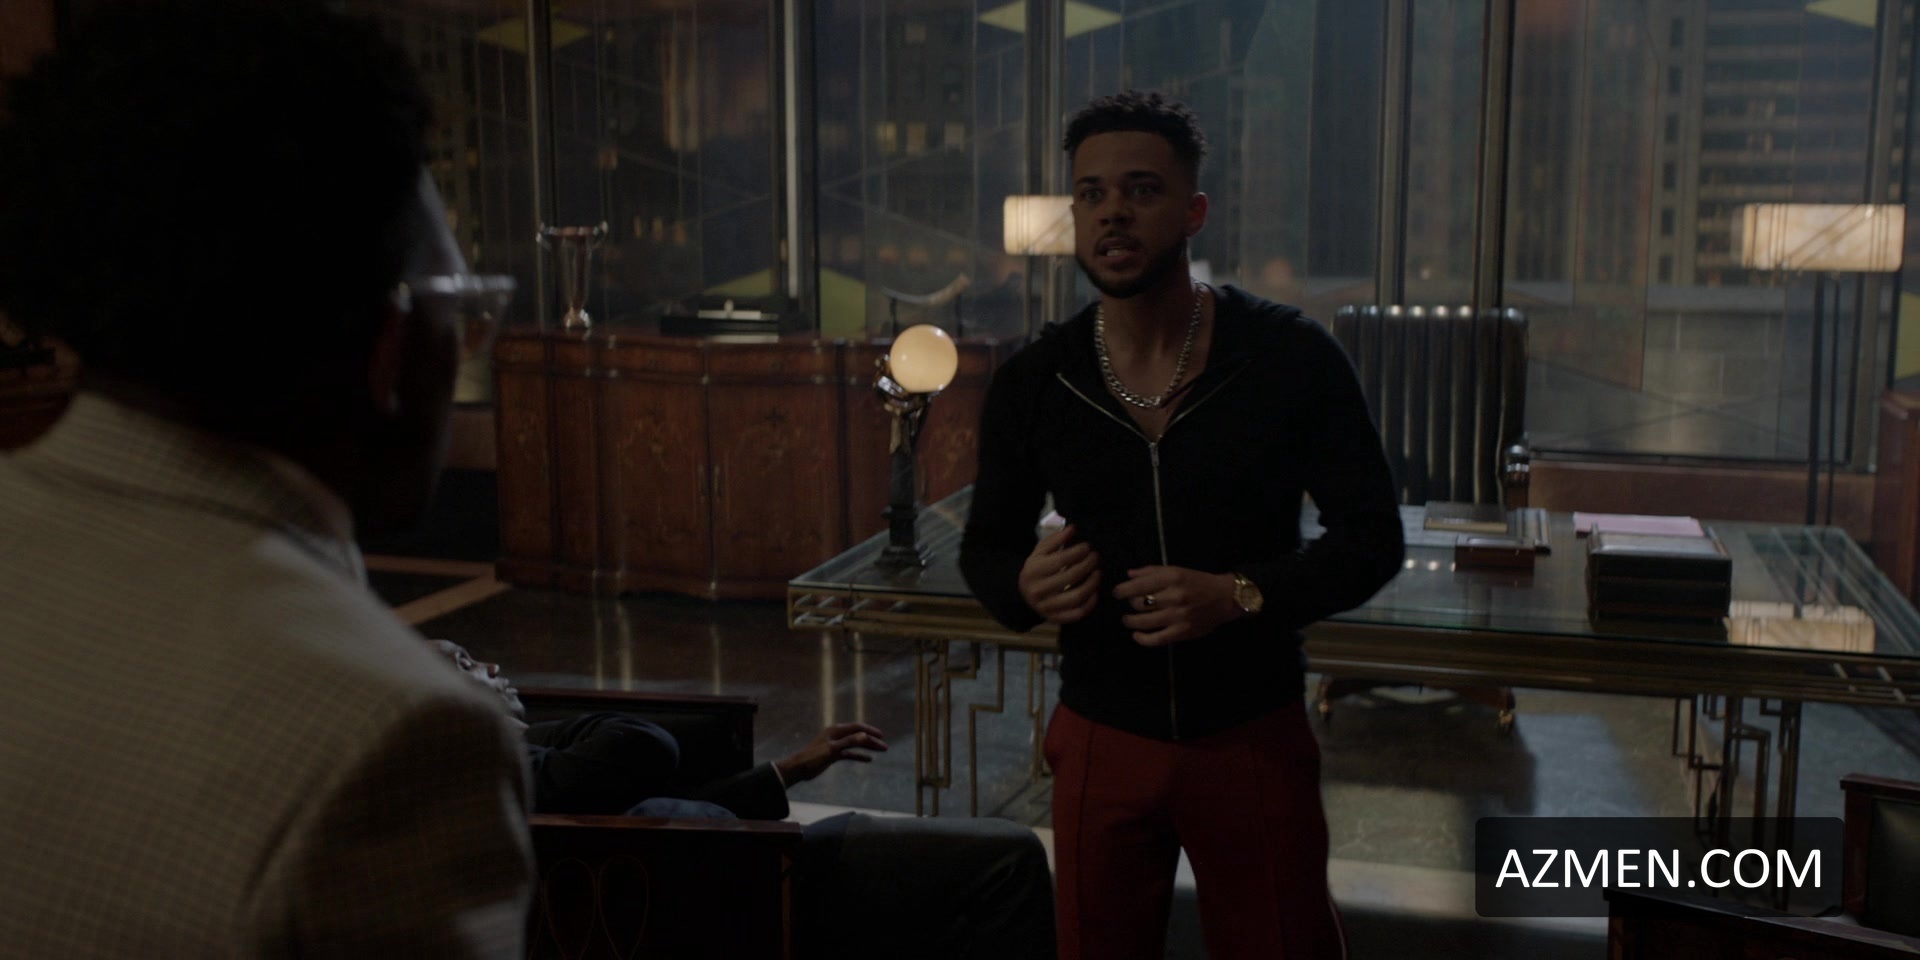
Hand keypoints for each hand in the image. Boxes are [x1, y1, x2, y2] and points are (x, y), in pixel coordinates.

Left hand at [775, 721, 887, 785]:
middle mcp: (837, 735)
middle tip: (884, 747)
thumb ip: (849, 742)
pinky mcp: (834, 755)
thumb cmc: (813, 757)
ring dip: (867, 747)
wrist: (799, 768)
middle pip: (858, 736)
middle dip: (871, 740)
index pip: (857, 727)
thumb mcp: (833, 749)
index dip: (870, 731)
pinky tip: (868, 760)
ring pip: (855, 744)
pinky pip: (850, 753)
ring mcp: (836, 745)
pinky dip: (859, 756)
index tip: (881, 736)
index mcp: (836, 730)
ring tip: (880, 751)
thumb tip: (865, 736)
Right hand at [1017, 523, 1102, 624]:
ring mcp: (1047, 607)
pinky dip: (1090, 603)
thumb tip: (1073, 528)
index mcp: (1033, 571)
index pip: (1060, 560)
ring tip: (1098, 573)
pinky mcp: (1055, 618)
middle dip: (1088, 565)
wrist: (1023, 594)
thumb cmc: (1036, 569)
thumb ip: (1056, 539)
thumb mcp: (1040, 552)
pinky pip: (1077, 613)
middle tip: (1096, 557)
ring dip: (1092, 584)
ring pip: (1076, 597)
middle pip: (1071, 577)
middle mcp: (1038, 590)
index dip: (1078, 552)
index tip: (1088, 547)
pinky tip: (1095, 592)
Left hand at [1112, 566, 1241, 646]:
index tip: (1117, 593)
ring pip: (1144, 621)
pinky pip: (1156, 639)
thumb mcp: (1176, 570)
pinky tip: (1136, 635)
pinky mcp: (1182, 632)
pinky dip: (1142, 639)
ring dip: (1130, 621)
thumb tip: (1129, 574)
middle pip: (1139, 603)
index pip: (1138, 585)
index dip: (1122, 590)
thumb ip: (1152, 571)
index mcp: (1172, 578)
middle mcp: (1174, 596)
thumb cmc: (1198, 582)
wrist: (1225, 598)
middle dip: (1129, 604)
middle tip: (1130, 605)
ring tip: (1128, 620)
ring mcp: (1178, 616)